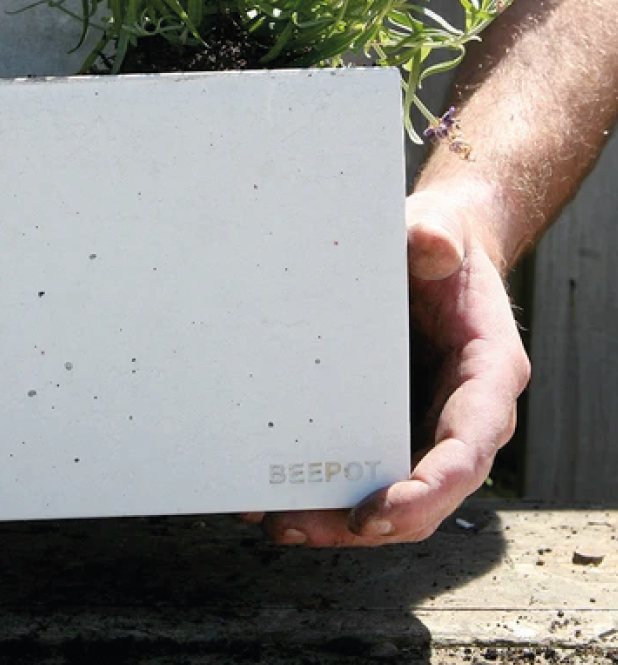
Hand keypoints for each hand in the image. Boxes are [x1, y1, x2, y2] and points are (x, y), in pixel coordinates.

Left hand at [243, 186, 530, 545]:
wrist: (430, 250)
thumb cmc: (438, 245)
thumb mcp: (440, 232)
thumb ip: (437, 237)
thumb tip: (429, 245)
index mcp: (486, 373)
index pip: (468, 448)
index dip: (429, 490)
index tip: (377, 512)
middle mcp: (460, 413)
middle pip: (424, 490)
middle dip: (365, 521)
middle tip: (297, 524)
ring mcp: (424, 423)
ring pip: (390, 491)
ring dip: (334, 516)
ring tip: (270, 518)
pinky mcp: (388, 421)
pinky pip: (362, 467)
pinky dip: (322, 487)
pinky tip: (270, 490)